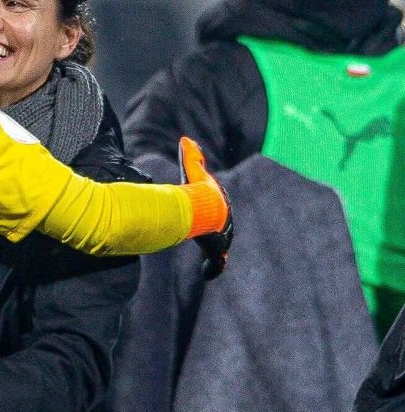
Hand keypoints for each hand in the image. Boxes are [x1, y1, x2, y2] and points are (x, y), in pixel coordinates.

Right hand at [179, 136, 233, 279]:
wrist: (204, 208)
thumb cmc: (198, 191)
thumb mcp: (193, 170)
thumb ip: (191, 155)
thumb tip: (185, 138)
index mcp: (222, 204)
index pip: (219, 207)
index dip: (211, 212)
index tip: (204, 218)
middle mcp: (226, 221)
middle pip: (221, 227)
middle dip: (214, 231)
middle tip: (204, 235)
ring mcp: (223, 237)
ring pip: (219, 246)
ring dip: (213, 250)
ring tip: (206, 255)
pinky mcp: (218, 251)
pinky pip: (217, 264)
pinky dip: (213, 269)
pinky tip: (207, 273)